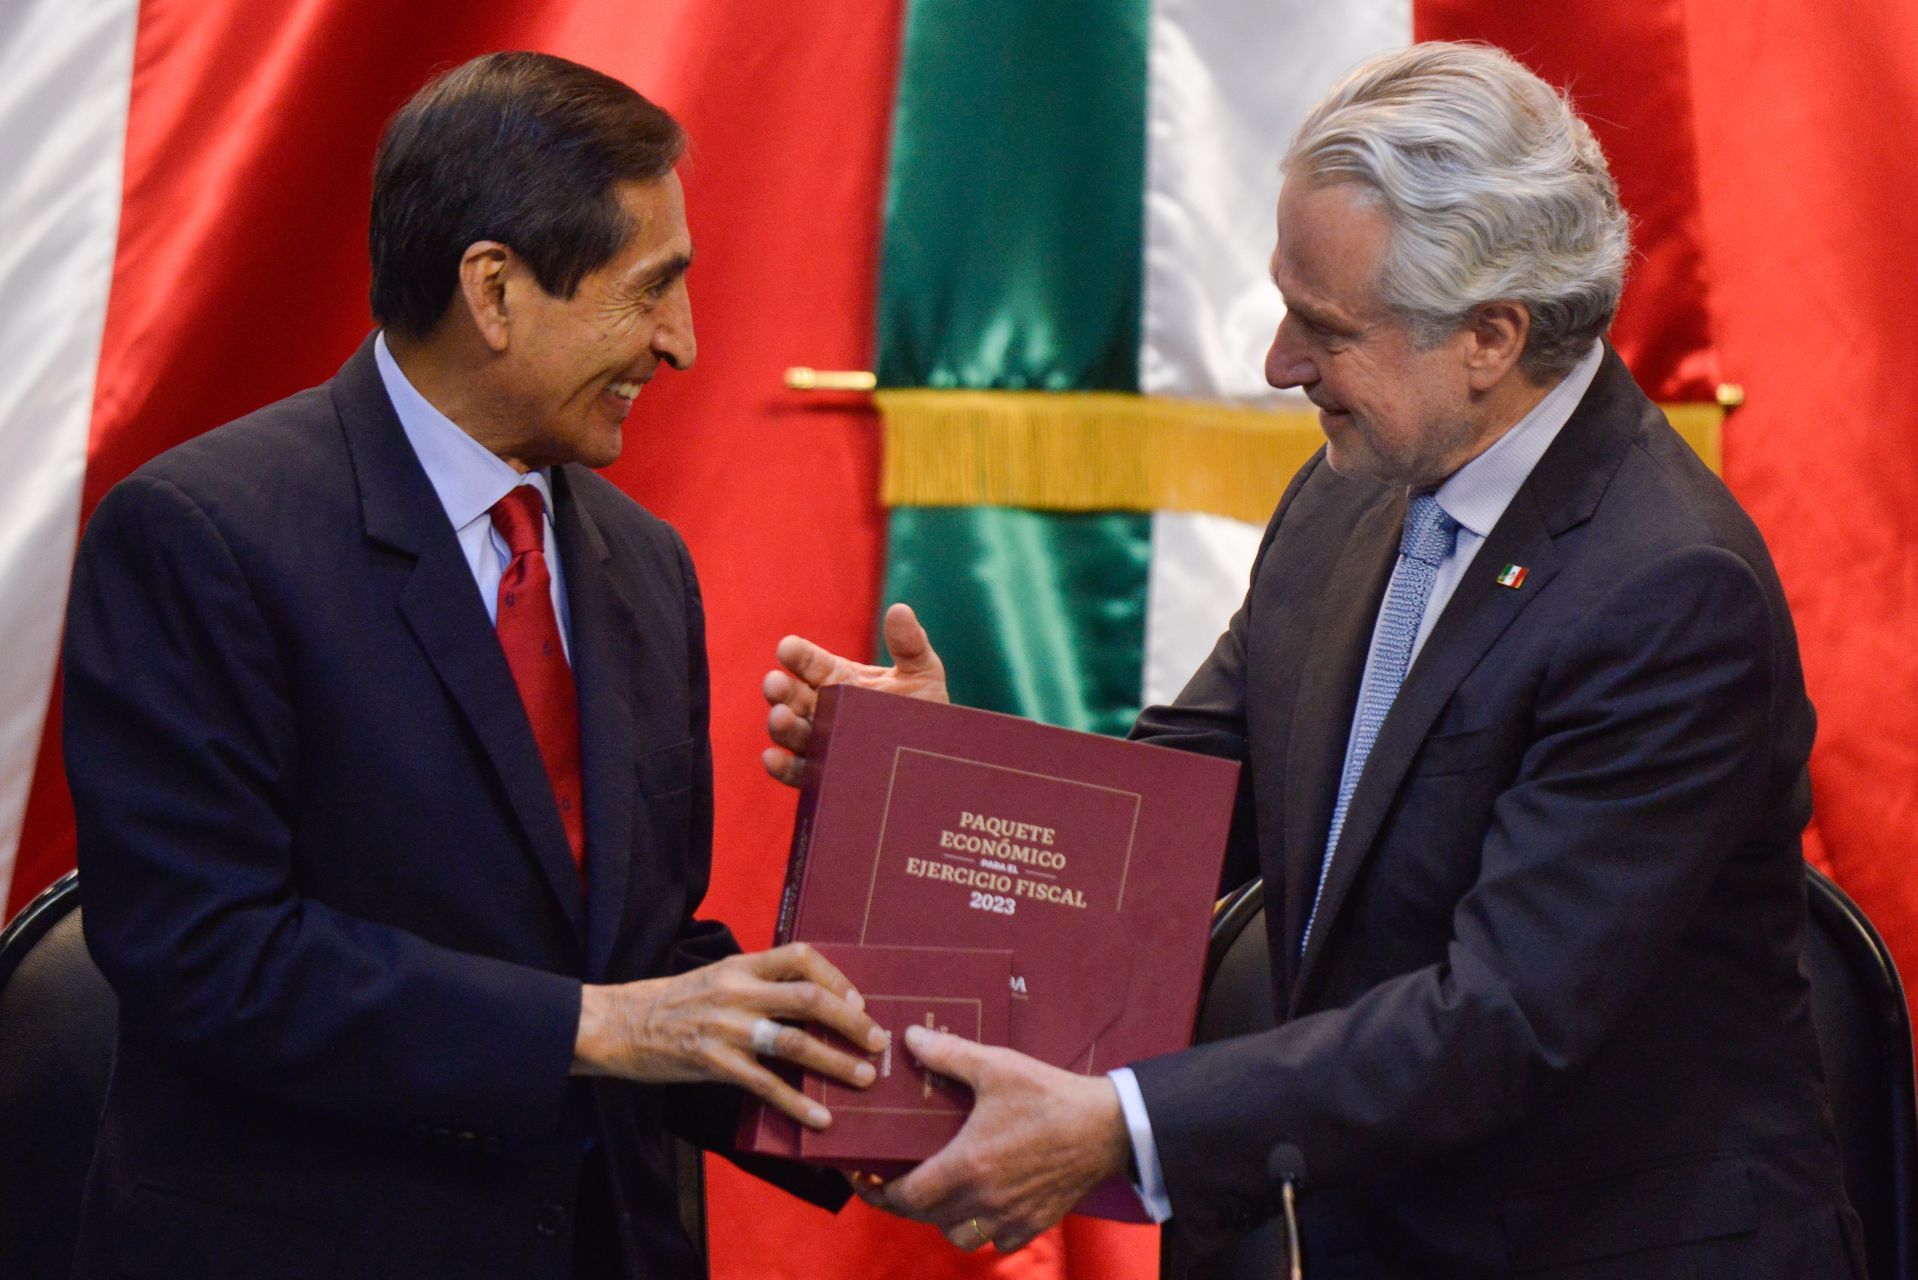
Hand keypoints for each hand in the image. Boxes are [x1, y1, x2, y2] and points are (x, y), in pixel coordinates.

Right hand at [573, 943, 887, 1130]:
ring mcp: (726, 1027)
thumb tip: (808, 1001)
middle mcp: (738, 991)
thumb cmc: (670, 1002)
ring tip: (863, 1077)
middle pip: (808, 998)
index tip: (858, 1000)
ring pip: (794, 1042)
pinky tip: (820, 1118)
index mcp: (741, 964)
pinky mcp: (712, 1063)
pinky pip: (765, 1085)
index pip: (800, 956)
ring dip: (835, 1061)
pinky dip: (797, 1103)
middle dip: (850, 1022)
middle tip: (876, 1041)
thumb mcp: (716, 977)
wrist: (616, 1024)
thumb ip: (756, 982)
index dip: (837, 976)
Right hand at [761, 602, 949, 786]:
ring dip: (780, 725)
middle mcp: (823, 710)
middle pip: (791, 696)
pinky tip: (773, 758)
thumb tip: (899, 610)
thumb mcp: (922, 675)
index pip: (809, 662)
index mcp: (839, 678)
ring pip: (791, 732)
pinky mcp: (824, 777)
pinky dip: (781, 767)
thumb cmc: (925, 713)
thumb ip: (910, 645)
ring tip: (780, 717)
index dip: (796, 654)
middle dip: (779, 690)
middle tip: (776, 684)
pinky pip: (798, 773)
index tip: (787, 648)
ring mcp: (821, 743)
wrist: (939, 762)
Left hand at [858, 1025, 1130, 1251]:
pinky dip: (981, 1229)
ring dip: (940, 1219)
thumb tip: (909, 1039)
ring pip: (958, 1236)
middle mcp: (984, 1200)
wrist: (1107, 1128)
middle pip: (925, 1218)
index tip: (863, 1178)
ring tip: (937, 1194)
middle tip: (889, 1182)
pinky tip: (981, 1205)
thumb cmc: (1050, 1096)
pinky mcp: (1035, 1223)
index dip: (877, 1191)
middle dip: (902, 1203)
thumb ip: (949, 1055)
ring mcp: (1010, 1216)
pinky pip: (995, 1241)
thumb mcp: (997, 1067)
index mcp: (967, 1165)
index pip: (906, 1195)